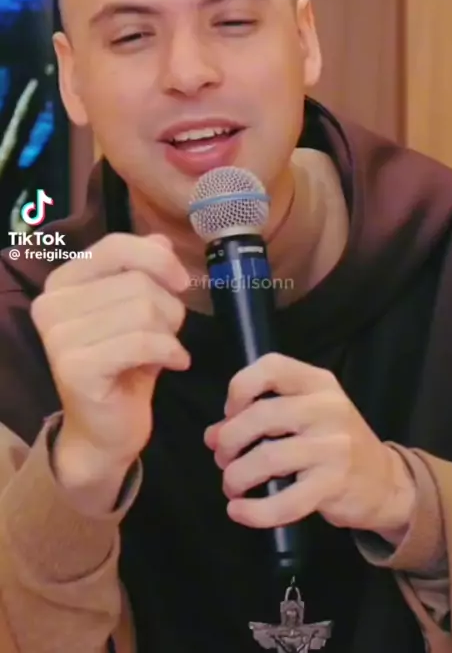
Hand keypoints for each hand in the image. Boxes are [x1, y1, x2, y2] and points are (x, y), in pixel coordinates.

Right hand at [31, 232, 190, 482]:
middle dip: (169, 307)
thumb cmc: (124, 366)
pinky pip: (143, 341)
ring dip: (171, 331)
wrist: (104, 432)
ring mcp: (58, 337)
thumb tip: (161, 238)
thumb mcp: (138, 310)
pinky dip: (171, 351)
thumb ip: (144, 271)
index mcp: (63, 282)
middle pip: (137, 281)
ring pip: (144, 309)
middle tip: (168, 334)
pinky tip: (175, 364)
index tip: (180, 282)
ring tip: (166, 350)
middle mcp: (51, 305)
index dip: (157, 258)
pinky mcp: (76, 368)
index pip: (115, 246)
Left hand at [204, 353, 415, 539]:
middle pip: (261, 415)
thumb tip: (212, 435)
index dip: (240, 388)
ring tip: (231, 485)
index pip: (271, 367)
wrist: (385, 482)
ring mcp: (333, 446)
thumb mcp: (304, 417)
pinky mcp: (334, 484)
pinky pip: (285, 502)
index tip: (230, 413)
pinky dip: (254, 511)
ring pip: (268, 458)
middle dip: (230, 440)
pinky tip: (238, 511)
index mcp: (318, 382)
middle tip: (223, 457)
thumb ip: (258, 418)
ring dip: (236, 476)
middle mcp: (327, 408)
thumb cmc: (334, 442)